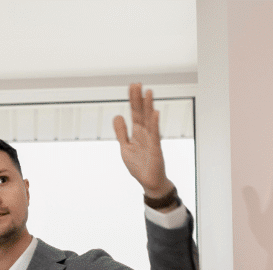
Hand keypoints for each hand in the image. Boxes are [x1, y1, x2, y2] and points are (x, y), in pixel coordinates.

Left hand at [113, 83, 172, 198]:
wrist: (150, 182)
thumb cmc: (139, 165)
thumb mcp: (125, 147)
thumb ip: (121, 132)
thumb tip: (117, 116)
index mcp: (137, 133)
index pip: (135, 113)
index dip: (133, 100)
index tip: (133, 85)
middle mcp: (145, 134)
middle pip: (141, 113)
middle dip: (138, 99)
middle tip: (137, 83)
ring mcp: (151, 141)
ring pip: (149, 121)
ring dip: (148, 107)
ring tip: (148, 92)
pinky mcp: (156, 150)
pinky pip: (155, 135)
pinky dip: (154, 124)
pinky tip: (155, 113)